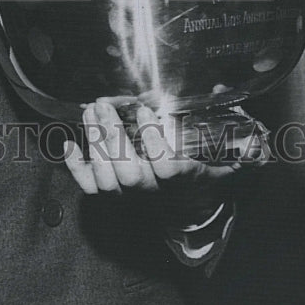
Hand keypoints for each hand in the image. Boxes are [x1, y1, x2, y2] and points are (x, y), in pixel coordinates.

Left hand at [64, 97, 266, 226]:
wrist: (192, 206)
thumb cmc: (208, 171)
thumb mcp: (230, 154)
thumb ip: (237, 133)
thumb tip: (231, 98)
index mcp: (185, 180)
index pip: (168, 170)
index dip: (156, 144)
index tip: (147, 112)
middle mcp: (155, 192)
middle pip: (129, 174)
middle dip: (113, 138)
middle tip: (104, 104)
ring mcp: (131, 196)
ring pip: (106, 180)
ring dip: (94, 144)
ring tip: (91, 112)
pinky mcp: (114, 196)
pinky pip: (90, 189)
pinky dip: (75, 169)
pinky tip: (67, 145)